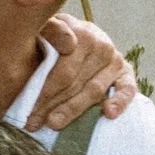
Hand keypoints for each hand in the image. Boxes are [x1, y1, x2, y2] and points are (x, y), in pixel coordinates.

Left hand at [31, 11, 135, 128]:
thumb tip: (67, 43)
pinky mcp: (126, 74)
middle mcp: (101, 45)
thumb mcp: (44, 30)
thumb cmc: (52, 38)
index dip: (44, 90)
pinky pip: (127, 89)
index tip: (27, 107)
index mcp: (81, 32)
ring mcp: (115, 60)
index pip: (63, 68)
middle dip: (51, 105)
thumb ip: (49, 31)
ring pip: (93, 90)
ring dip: (72, 109)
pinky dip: (120, 101)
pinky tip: (108, 113)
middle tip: (32, 122)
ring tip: (53, 124)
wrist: (74, 36)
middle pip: (75, 82)